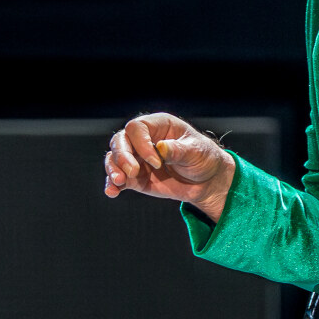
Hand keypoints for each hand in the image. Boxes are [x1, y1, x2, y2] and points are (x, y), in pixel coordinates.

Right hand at [104, 112, 235, 221]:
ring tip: (119, 182)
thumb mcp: (196, 152)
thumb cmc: (203, 158)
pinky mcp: (135, 178)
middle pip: (120, 140)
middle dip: (122, 156)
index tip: (156, 162)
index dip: (141, 143)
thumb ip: (178, 150)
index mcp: (159, 126)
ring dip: (113, 169)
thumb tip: (161, 147)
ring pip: (114, 158)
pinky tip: (112, 192)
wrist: (206, 182)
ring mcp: (137, 159)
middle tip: (132, 172)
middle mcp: (144, 140)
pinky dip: (112, 185)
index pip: (137, 127)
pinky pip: (118, 179)